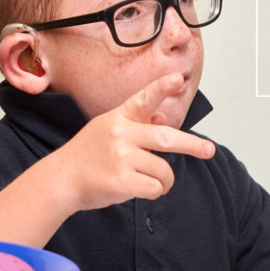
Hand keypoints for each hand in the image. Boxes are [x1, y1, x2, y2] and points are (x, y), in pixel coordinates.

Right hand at [51, 73, 214, 211]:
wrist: (60, 179)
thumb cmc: (89, 154)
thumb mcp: (109, 129)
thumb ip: (137, 124)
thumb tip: (162, 118)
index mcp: (119, 117)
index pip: (144, 99)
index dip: (162, 88)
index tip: (178, 79)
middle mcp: (120, 133)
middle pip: (168, 139)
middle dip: (193, 145)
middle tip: (209, 150)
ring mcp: (120, 157)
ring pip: (164, 170)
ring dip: (165, 180)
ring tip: (150, 180)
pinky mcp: (121, 181)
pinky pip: (155, 187)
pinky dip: (155, 191)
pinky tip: (140, 189)